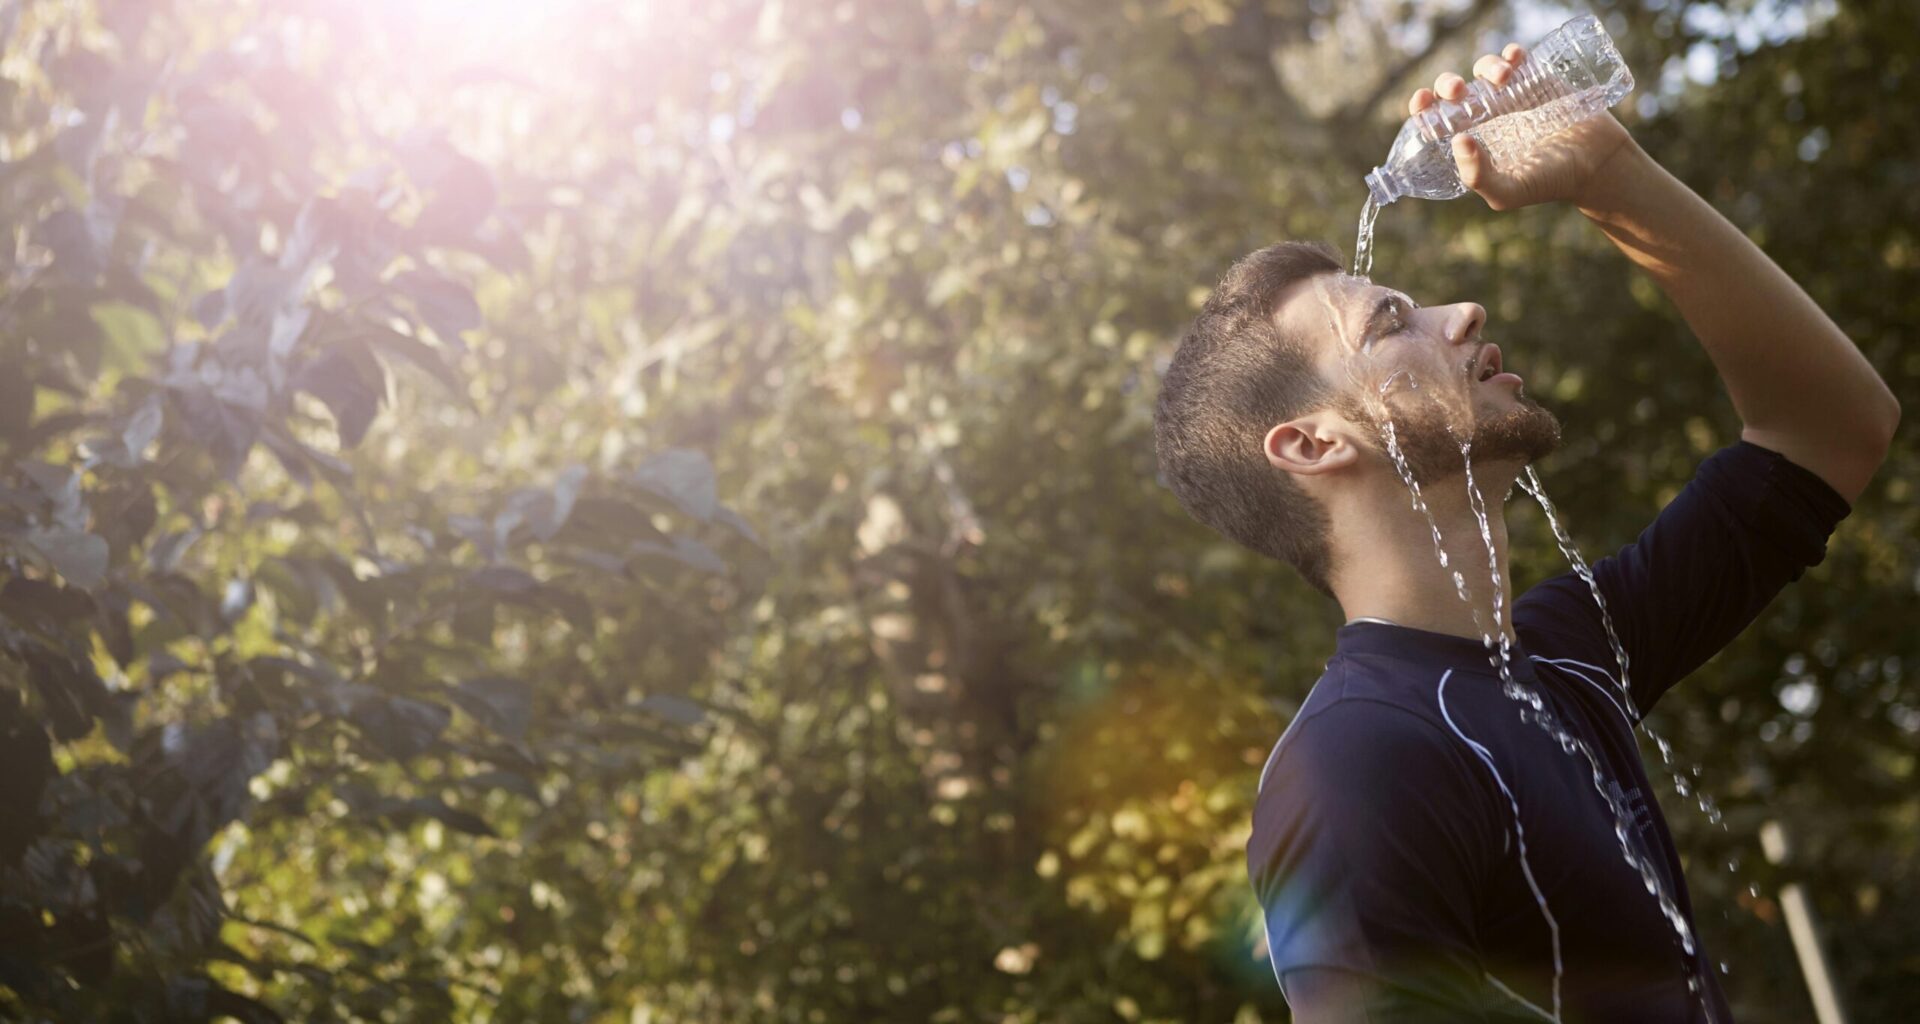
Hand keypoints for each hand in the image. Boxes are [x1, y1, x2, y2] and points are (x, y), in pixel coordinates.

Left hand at [1410, 43, 1637, 210]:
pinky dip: (1510, 53)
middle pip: (1453, 90)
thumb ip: (1478, 176)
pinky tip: (1514, 59)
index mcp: (1472, 140)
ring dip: (1485, 66)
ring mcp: (1511, 95)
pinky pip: (1516, 58)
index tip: (1422, 101)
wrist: (1596, 163)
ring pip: (1484, 69)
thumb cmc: (1549, 182)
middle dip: (1447, 84)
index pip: (1436, 120)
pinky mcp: (1537, 80)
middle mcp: (1486, 116)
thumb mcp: (1508, 192)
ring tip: (1502, 78)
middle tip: (1458, 91)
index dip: (1423, 107)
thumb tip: (1458, 140)